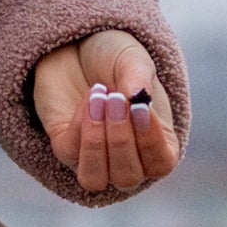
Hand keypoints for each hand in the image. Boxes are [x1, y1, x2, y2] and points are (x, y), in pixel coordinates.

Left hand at [30, 30, 180, 198]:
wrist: (77, 48)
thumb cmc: (114, 59)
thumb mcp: (133, 60)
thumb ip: (139, 77)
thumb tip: (138, 97)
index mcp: (158, 145)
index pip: (161, 164)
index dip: (150, 140)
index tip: (140, 106)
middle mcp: (127, 160)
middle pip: (127, 178)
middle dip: (120, 139)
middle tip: (116, 97)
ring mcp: (94, 159)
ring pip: (94, 179)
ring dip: (96, 143)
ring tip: (99, 100)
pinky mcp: (65, 149)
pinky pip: (70, 152)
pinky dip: (79, 124)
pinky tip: (88, 99)